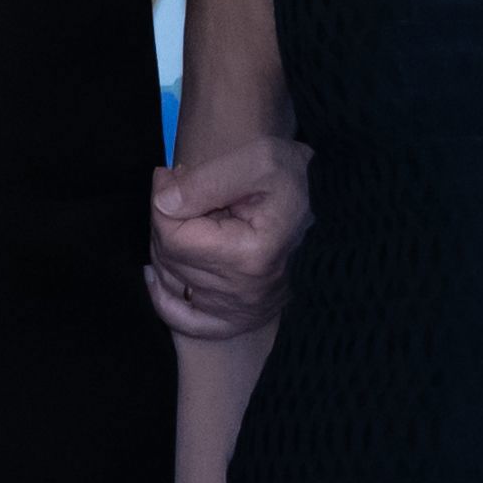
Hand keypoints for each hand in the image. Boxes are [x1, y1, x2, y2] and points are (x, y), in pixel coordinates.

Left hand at [148, 138, 311, 340]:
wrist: (327, 205)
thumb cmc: (292, 178)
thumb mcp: (257, 160)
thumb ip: (206, 180)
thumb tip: (163, 203)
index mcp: (252, 254)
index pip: (175, 237)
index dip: (161, 201)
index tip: (168, 176)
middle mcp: (247, 291)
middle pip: (170, 259)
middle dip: (164, 220)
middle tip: (177, 190)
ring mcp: (243, 310)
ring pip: (172, 282)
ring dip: (165, 247)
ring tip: (186, 217)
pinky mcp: (241, 319)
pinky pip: (186, 322)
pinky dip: (164, 299)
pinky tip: (156, 276)